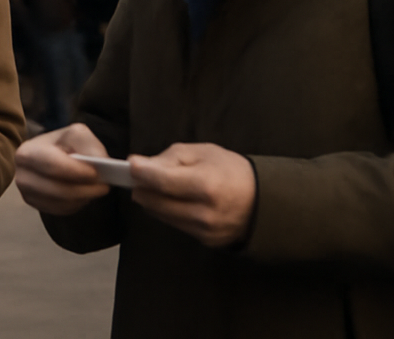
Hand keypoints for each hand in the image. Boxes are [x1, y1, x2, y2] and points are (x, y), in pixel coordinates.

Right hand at [14, 123, 110, 215]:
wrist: (47, 157)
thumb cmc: (62, 145)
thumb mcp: (76, 135)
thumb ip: (89, 145)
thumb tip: (99, 163)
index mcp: (28, 152)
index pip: (52, 165)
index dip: (76, 171)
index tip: (96, 173)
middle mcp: (23, 175)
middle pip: (57, 190)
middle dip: (84, 189)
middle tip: (104, 186)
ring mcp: (27, 194)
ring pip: (61, 203)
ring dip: (83, 198)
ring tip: (96, 189)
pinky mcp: (36, 206)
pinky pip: (61, 211)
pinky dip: (77, 204)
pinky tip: (83, 194)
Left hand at [129, 143, 255, 247]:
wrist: (264, 201)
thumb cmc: (231, 170)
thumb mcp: (204, 153)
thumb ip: (171, 158)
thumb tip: (140, 165)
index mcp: (206, 185)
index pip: (163, 182)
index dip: (142, 173)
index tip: (130, 165)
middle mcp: (204, 212)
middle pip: (156, 202)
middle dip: (142, 187)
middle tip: (136, 176)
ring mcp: (204, 230)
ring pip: (161, 215)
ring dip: (151, 200)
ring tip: (152, 186)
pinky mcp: (205, 241)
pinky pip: (174, 224)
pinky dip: (167, 211)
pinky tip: (171, 200)